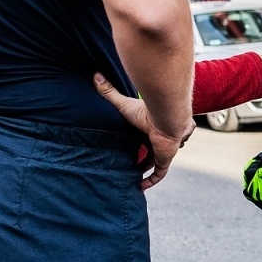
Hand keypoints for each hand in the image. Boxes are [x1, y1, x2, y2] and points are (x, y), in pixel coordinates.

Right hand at [95, 72, 191, 188]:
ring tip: (131, 176)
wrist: (167, 117)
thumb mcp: (123, 103)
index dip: (136, 140)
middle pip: (149, 148)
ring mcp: (162, 149)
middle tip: (127, 163)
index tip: (126, 144)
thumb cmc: (146, 109)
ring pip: (154, 161)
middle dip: (141, 155)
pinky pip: (159, 174)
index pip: (142, 134)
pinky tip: (141, 186)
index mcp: (148, 125)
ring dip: (145, 169)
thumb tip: (94, 75)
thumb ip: (109, 91)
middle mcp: (156, 137)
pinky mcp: (165, 159)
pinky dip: (151, 181)